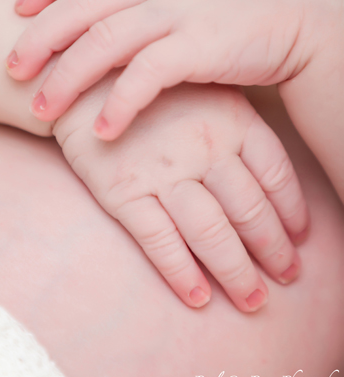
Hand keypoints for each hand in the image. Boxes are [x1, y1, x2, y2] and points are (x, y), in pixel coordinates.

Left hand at [7, 0, 341, 139]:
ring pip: (102, 41)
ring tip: (43, 112)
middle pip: (78, 7)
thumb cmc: (222, 11)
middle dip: (38, 40)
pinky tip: (101, 131)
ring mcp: (176, 11)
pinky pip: (146, 75)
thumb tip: (80, 16)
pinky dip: (119, 104)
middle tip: (13, 71)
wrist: (293, 18)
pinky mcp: (199, 46)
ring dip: (66, 79)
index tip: (18, 10)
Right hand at [52, 76, 308, 311]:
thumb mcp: (200, 87)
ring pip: (211, 232)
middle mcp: (205, 148)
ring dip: (236, 273)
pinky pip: (159, 239)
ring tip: (252, 301)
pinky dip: (181, 272)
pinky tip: (198, 297)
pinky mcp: (123, 190)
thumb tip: (262, 170)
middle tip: (286, 279)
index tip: (299, 239)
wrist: (77, 75)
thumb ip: (233, 124)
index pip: (276, 176)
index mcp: (232, 119)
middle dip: (273, 252)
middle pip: (250, 211)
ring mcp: (163, 171)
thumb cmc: (145, 84)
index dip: (291, 214)